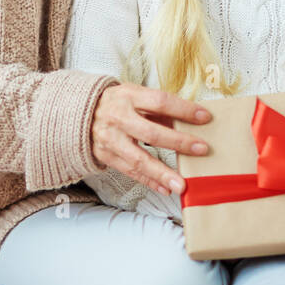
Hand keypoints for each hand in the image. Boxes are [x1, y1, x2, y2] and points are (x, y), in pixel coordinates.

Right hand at [90, 83, 211, 196]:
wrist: (80, 113)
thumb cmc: (116, 103)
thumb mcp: (135, 96)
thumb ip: (159, 110)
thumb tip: (187, 123)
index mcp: (128, 96)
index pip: (160, 101)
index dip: (183, 110)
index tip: (204, 117)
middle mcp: (118, 118)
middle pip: (151, 133)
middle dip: (179, 142)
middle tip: (201, 149)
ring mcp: (110, 139)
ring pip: (139, 159)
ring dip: (162, 174)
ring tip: (182, 185)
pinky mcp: (106, 156)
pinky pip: (130, 172)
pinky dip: (149, 181)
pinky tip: (165, 188)